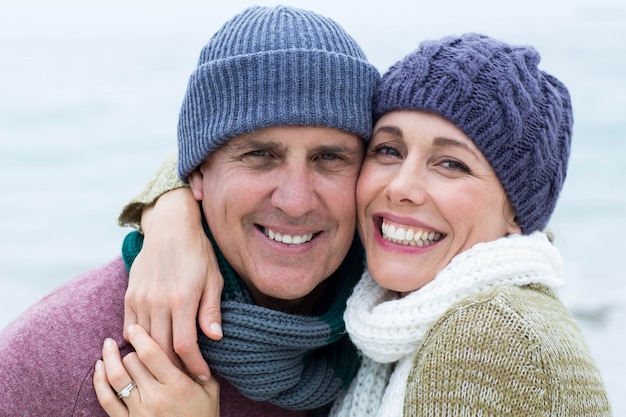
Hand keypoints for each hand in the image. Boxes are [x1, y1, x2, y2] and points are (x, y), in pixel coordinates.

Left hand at [94, 325, 219, 416]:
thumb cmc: (204, 416)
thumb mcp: (210, 389)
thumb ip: (198, 366)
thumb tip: (187, 340)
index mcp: (177, 386)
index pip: (151, 353)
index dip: (140, 336)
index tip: (136, 327)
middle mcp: (155, 397)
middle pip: (132, 361)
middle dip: (131, 347)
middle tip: (131, 337)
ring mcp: (138, 411)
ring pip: (116, 377)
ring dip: (109, 358)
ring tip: (108, 344)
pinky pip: (106, 399)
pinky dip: (99, 381)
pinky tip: (99, 367)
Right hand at [123, 188, 223, 380]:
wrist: (169, 228)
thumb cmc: (197, 253)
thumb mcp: (213, 279)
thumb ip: (211, 310)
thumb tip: (215, 337)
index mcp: (182, 299)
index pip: (184, 346)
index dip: (193, 366)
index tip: (202, 375)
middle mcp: (158, 302)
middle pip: (161, 350)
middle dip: (175, 368)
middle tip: (187, 376)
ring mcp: (140, 299)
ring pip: (143, 341)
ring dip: (156, 357)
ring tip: (171, 365)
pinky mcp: (129, 295)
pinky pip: (129, 327)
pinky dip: (139, 341)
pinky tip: (152, 345)